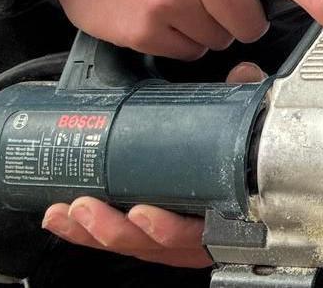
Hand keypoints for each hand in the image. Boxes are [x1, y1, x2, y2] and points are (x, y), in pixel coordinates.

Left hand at [41, 62, 266, 264]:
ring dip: (93, 233)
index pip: (198, 235)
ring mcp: (173, 241)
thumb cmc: (256, 167)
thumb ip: (251, 110)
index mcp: (228, 220)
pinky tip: (63, 218)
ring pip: (133, 247)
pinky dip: (89, 234)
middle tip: (86, 207)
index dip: (169, 230)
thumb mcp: (258, 137)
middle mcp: (198, 238)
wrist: (256, 191)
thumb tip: (243, 75)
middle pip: (153, 247)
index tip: (144, 213)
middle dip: (113, 231)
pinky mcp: (151, 235)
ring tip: (65, 212)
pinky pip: (121, 240)